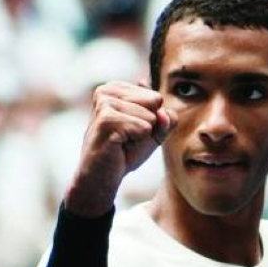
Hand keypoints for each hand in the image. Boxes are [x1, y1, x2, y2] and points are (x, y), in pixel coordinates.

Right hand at [65, 80, 174, 216]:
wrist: (101, 177)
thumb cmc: (124, 153)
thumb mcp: (152, 133)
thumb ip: (166, 120)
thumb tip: (164, 113)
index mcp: (116, 88)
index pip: (156, 97)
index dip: (151, 120)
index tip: (132, 131)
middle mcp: (107, 91)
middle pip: (155, 102)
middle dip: (148, 126)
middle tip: (127, 139)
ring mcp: (104, 104)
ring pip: (151, 116)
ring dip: (141, 136)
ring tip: (122, 142)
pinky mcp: (106, 120)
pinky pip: (144, 128)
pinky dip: (137, 142)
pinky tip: (119, 146)